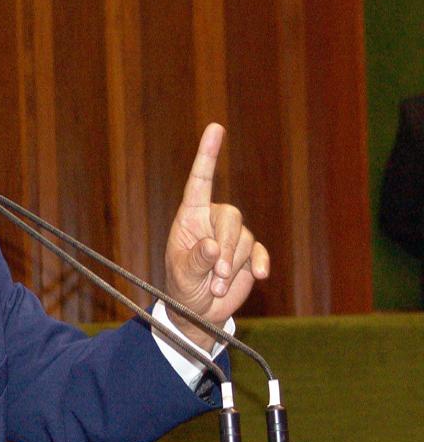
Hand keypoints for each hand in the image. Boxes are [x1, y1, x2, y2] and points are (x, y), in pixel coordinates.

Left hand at [164, 123, 269, 350]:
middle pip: (230, 218)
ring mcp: (232, 237)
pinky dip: (259, 264)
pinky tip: (258, 276)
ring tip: (217, 287)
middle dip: (226, 250)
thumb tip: (214, 247)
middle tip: (215, 279)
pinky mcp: (249, 254)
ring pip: (244, 238)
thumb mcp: (181, 277)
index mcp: (190, 217)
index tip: (216, 128)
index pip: (200, 181)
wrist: (198, 313)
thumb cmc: (181, 289)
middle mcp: (212, 221)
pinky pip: (259, 252)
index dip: (207, 155)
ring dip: (234, 266)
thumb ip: (196, 261)